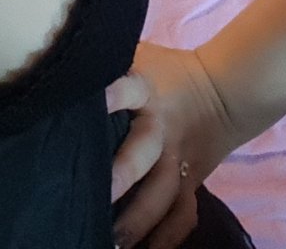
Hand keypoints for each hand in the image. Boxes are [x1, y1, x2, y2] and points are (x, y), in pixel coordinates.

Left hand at [106, 41, 240, 248]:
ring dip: (139, 219)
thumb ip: (109, 62)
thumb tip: (62, 56)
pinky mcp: (189, 181)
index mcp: (144, 88)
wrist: (223, 91)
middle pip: (143, 152)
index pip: (127, 86)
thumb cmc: (165, 72)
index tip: (91, 103)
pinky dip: (168, 237)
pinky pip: (182, 214)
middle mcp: (160, 126)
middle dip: (121, 174)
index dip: (110, 94)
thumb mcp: (139, 55)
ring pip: (162, 193)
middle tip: (97, 195)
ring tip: (113, 241)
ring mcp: (177, 158)